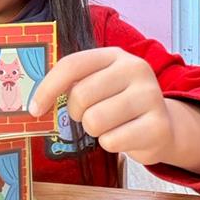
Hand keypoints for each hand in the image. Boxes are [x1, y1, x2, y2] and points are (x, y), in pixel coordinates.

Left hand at [30, 47, 175, 165]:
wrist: (164, 127)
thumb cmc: (121, 105)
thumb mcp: (100, 84)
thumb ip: (73, 84)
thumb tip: (35, 101)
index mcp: (115, 55)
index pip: (72, 65)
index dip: (48, 88)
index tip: (35, 108)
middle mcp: (135, 69)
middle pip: (80, 96)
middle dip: (77, 113)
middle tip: (90, 116)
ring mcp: (150, 96)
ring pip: (94, 121)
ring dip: (95, 131)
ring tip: (111, 126)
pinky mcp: (158, 126)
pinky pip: (111, 141)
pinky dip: (111, 144)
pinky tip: (125, 137)